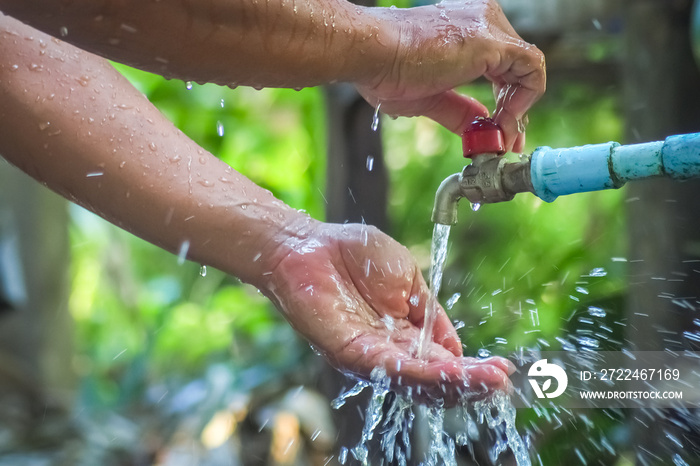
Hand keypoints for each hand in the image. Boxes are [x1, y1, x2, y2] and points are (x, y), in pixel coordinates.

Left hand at [261, 220, 512, 403]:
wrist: (311, 244)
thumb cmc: (354, 255)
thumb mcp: (407, 280)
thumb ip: (431, 313)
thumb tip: (457, 348)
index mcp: (404, 335)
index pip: (442, 361)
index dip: (472, 369)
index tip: (503, 371)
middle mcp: (388, 352)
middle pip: (433, 379)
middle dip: (469, 384)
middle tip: (501, 384)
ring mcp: (369, 355)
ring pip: (416, 380)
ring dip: (453, 383)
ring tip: (487, 382)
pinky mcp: (349, 352)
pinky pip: (389, 367)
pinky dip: (421, 371)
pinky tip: (449, 370)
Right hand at [356, 0, 544, 152]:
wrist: (370, 54)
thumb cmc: (386, 70)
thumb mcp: (431, 98)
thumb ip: (460, 110)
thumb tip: (482, 129)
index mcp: (467, 28)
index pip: (503, 66)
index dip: (506, 103)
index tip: (498, 132)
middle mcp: (482, 19)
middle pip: (517, 69)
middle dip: (515, 110)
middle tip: (506, 141)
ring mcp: (489, 25)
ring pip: (528, 68)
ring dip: (519, 109)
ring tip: (501, 137)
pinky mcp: (492, 40)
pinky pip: (531, 68)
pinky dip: (524, 99)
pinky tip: (504, 122)